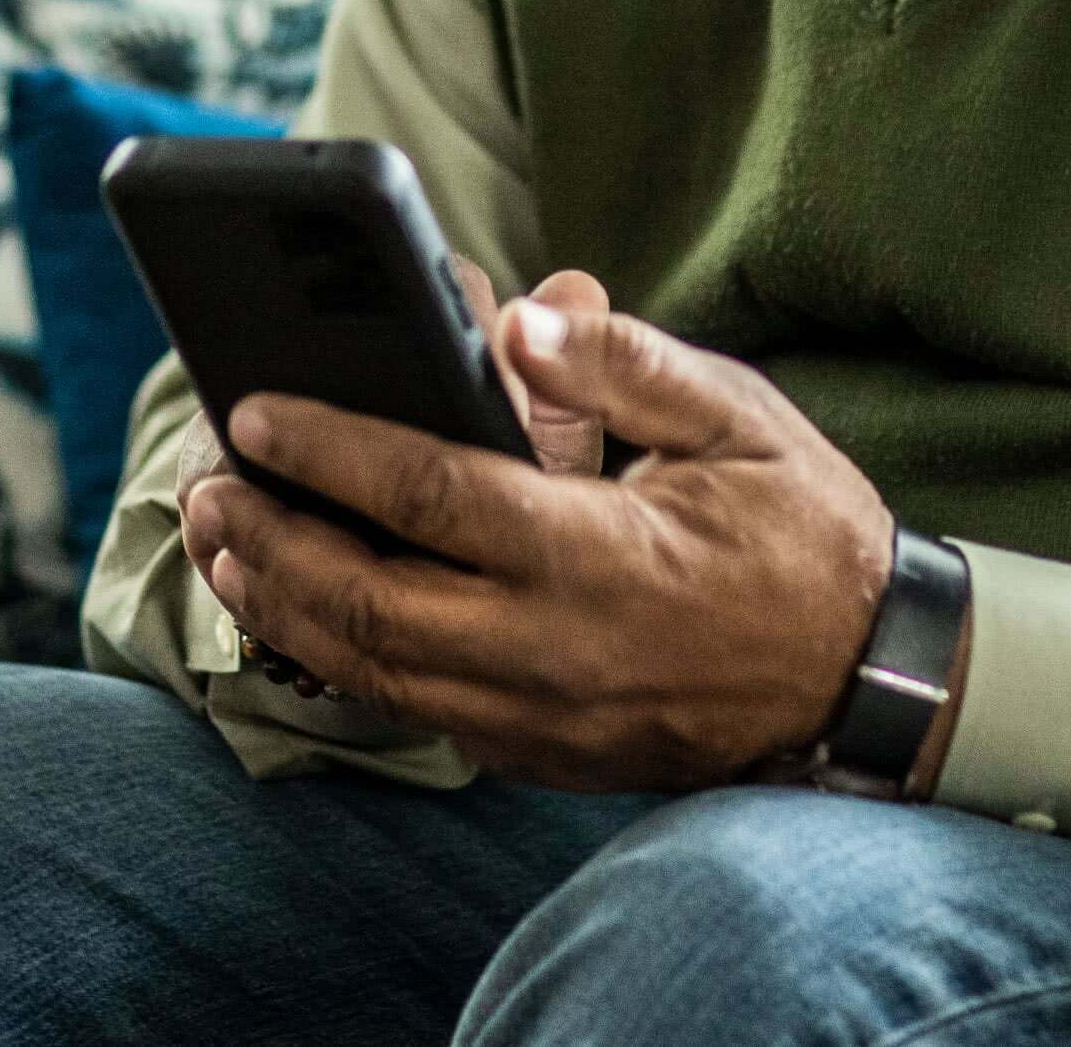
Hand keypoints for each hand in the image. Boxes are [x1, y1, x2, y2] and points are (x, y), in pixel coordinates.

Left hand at [180, 298, 895, 792]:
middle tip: (203, 486)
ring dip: (282, 607)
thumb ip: (625, 364)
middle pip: (367, 601)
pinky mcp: (539, 754)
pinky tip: (299, 610)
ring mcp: (541, 717)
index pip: (427, 494)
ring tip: (221, 545)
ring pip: (373, 670)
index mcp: (598, 554)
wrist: (867, 680)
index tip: (252, 409)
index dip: (328, 448)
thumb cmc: (800, 530)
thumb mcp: (737, 417)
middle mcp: (554, 649)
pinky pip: (415, 708)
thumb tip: (523, 316)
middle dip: (269, 541)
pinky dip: (342, 659)